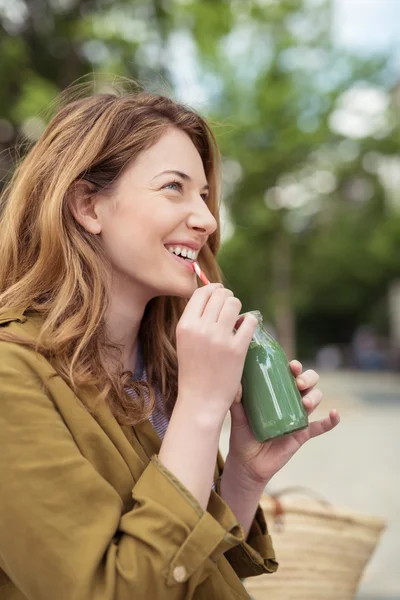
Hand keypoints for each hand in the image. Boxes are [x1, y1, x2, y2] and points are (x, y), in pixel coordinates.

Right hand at [175, 284, 257, 423]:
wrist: (200, 400)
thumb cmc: (193, 370)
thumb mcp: (184, 341)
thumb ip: (195, 320)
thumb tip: (211, 295)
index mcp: (185, 325)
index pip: (201, 293)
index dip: (213, 289)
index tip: (220, 293)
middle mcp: (201, 328)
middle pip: (220, 294)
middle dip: (227, 297)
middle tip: (230, 307)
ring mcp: (219, 338)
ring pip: (234, 303)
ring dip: (238, 307)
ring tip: (237, 318)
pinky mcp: (237, 349)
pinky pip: (249, 321)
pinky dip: (250, 321)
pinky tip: (246, 328)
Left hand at [224, 360, 339, 486]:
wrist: (247, 464)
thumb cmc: (242, 435)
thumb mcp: (238, 416)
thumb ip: (236, 401)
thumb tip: (236, 385)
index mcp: (276, 392)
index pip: (289, 374)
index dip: (295, 367)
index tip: (292, 366)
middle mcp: (290, 401)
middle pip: (307, 383)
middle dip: (308, 378)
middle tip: (299, 383)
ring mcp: (298, 417)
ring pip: (315, 400)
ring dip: (315, 397)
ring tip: (306, 402)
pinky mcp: (302, 435)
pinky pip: (320, 427)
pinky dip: (331, 421)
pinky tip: (335, 414)